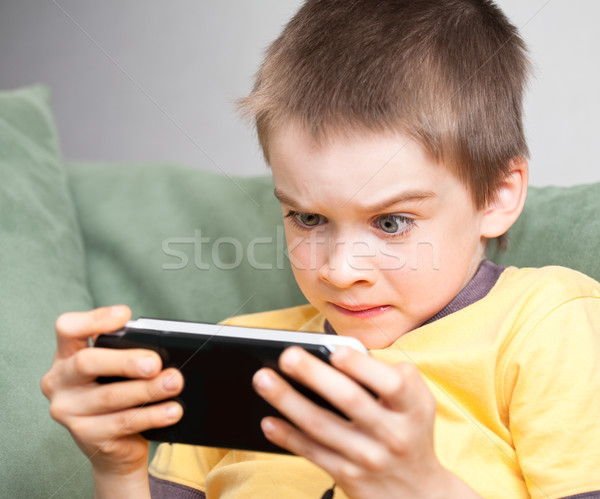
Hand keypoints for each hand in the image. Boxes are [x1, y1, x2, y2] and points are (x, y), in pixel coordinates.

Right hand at [41, 306, 183, 494]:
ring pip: (109, 396)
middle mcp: (59, 381)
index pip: (68, 328)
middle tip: (155, 363)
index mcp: (67, 355)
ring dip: (147, 390)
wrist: (116, 446)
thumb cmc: (121, 393)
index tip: (125, 315)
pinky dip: (152, 416)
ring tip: (175, 383)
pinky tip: (172, 411)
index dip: (94, 319)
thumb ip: (129, 353)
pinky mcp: (85, 436)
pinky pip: (122, 423)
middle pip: (87, 363)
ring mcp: (68, 411)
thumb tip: (163, 351)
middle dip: (125, 361)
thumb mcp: (118, 369)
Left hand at [253, 346, 480, 498]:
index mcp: (411, 408)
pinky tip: (269, 420)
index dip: (363, 367)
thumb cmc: (411, 430)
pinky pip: (313, 453)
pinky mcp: (348, 476)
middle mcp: (393, 434)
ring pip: (322, 426)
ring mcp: (368, 458)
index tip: (335, 351)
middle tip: (287, 355)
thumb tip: (354, 351)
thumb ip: (398, 375)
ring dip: (289, 401)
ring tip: (263, 379)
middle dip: (315, 376)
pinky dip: (288, 437)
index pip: (392, 384)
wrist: (419, 494)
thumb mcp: (419, 402)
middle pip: (350, 401)